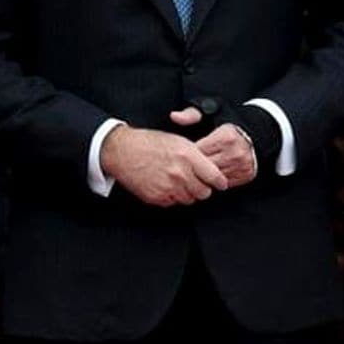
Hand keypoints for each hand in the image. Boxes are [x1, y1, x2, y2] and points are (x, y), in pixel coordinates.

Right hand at [101, 125, 228, 206]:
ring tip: (177, 181)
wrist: (123, 151)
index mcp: (188, 155)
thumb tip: (211, 168)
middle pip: (204, 192)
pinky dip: (172, 196)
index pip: (214, 176)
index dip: (219, 182)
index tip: (220, 183)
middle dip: (201, 188)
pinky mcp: (158, 197)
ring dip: (187, 193)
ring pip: (189, 200)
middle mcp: (180, 173)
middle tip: (194, 181)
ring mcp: (169, 187)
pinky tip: (165, 184)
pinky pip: (173, 203)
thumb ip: (197, 156)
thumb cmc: (149, 143)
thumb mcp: (178, 140)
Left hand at [170, 107, 257, 187]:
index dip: (188, 153)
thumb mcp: (210, 111)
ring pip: (214, 179)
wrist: (255, 130)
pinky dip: (216, 181)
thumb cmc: (229, 120)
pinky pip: (225, 184)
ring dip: (204, 176)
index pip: (199, 152)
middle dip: (194, 167)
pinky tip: (209, 175)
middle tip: (184, 165)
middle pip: (206, 167)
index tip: (181, 153)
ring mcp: (242, 165)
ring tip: (195, 170)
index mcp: (226, 137)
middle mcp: (236, 152)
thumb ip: (191, 114)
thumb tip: (175, 117)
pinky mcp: (246, 174)